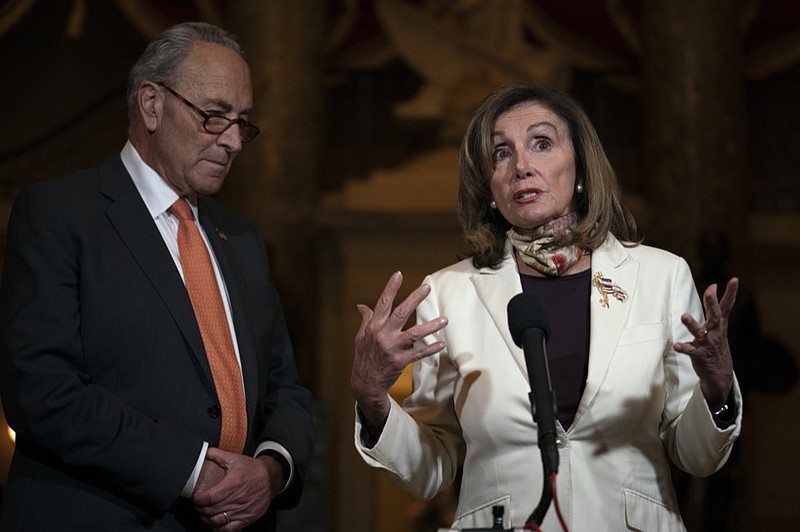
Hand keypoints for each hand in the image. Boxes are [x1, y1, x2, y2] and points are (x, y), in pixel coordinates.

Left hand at [192, 447, 281, 530]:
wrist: (271, 477)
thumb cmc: (252, 469)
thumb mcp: (235, 458)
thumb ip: (217, 455)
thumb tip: (204, 452)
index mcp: (232, 484)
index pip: (209, 497)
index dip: (198, 500)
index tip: (195, 498)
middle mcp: (237, 498)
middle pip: (211, 510)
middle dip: (200, 509)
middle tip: (198, 505)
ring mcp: (242, 510)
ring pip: (218, 521)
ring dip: (208, 519)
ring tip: (205, 514)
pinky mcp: (247, 517)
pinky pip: (230, 529)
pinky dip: (220, 528)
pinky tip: (216, 523)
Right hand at [351, 271, 447, 436]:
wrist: (364, 383)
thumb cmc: (363, 357)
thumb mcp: (361, 337)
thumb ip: (366, 320)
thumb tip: (362, 305)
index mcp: (373, 327)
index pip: (383, 303)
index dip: (391, 288)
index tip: (399, 274)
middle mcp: (382, 335)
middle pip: (400, 313)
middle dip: (414, 299)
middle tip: (426, 287)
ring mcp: (392, 349)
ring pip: (414, 334)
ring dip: (431, 326)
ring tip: (445, 320)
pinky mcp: (400, 361)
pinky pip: (419, 353)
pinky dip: (431, 349)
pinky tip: (442, 344)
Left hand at [674, 277, 738, 408]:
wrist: (719, 373)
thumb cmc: (716, 343)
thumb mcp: (719, 325)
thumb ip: (715, 307)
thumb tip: (713, 286)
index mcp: (719, 324)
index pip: (727, 305)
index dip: (731, 292)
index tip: (734, 279)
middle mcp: (715, 331)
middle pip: (715, 315)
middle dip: (712, 302)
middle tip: (711, 290)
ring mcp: (707, 343)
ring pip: (700, 331)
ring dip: (692, 323)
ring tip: (684, 315)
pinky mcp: (699, 354)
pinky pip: (691, 350)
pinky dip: (684, 347)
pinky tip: (677, 345)